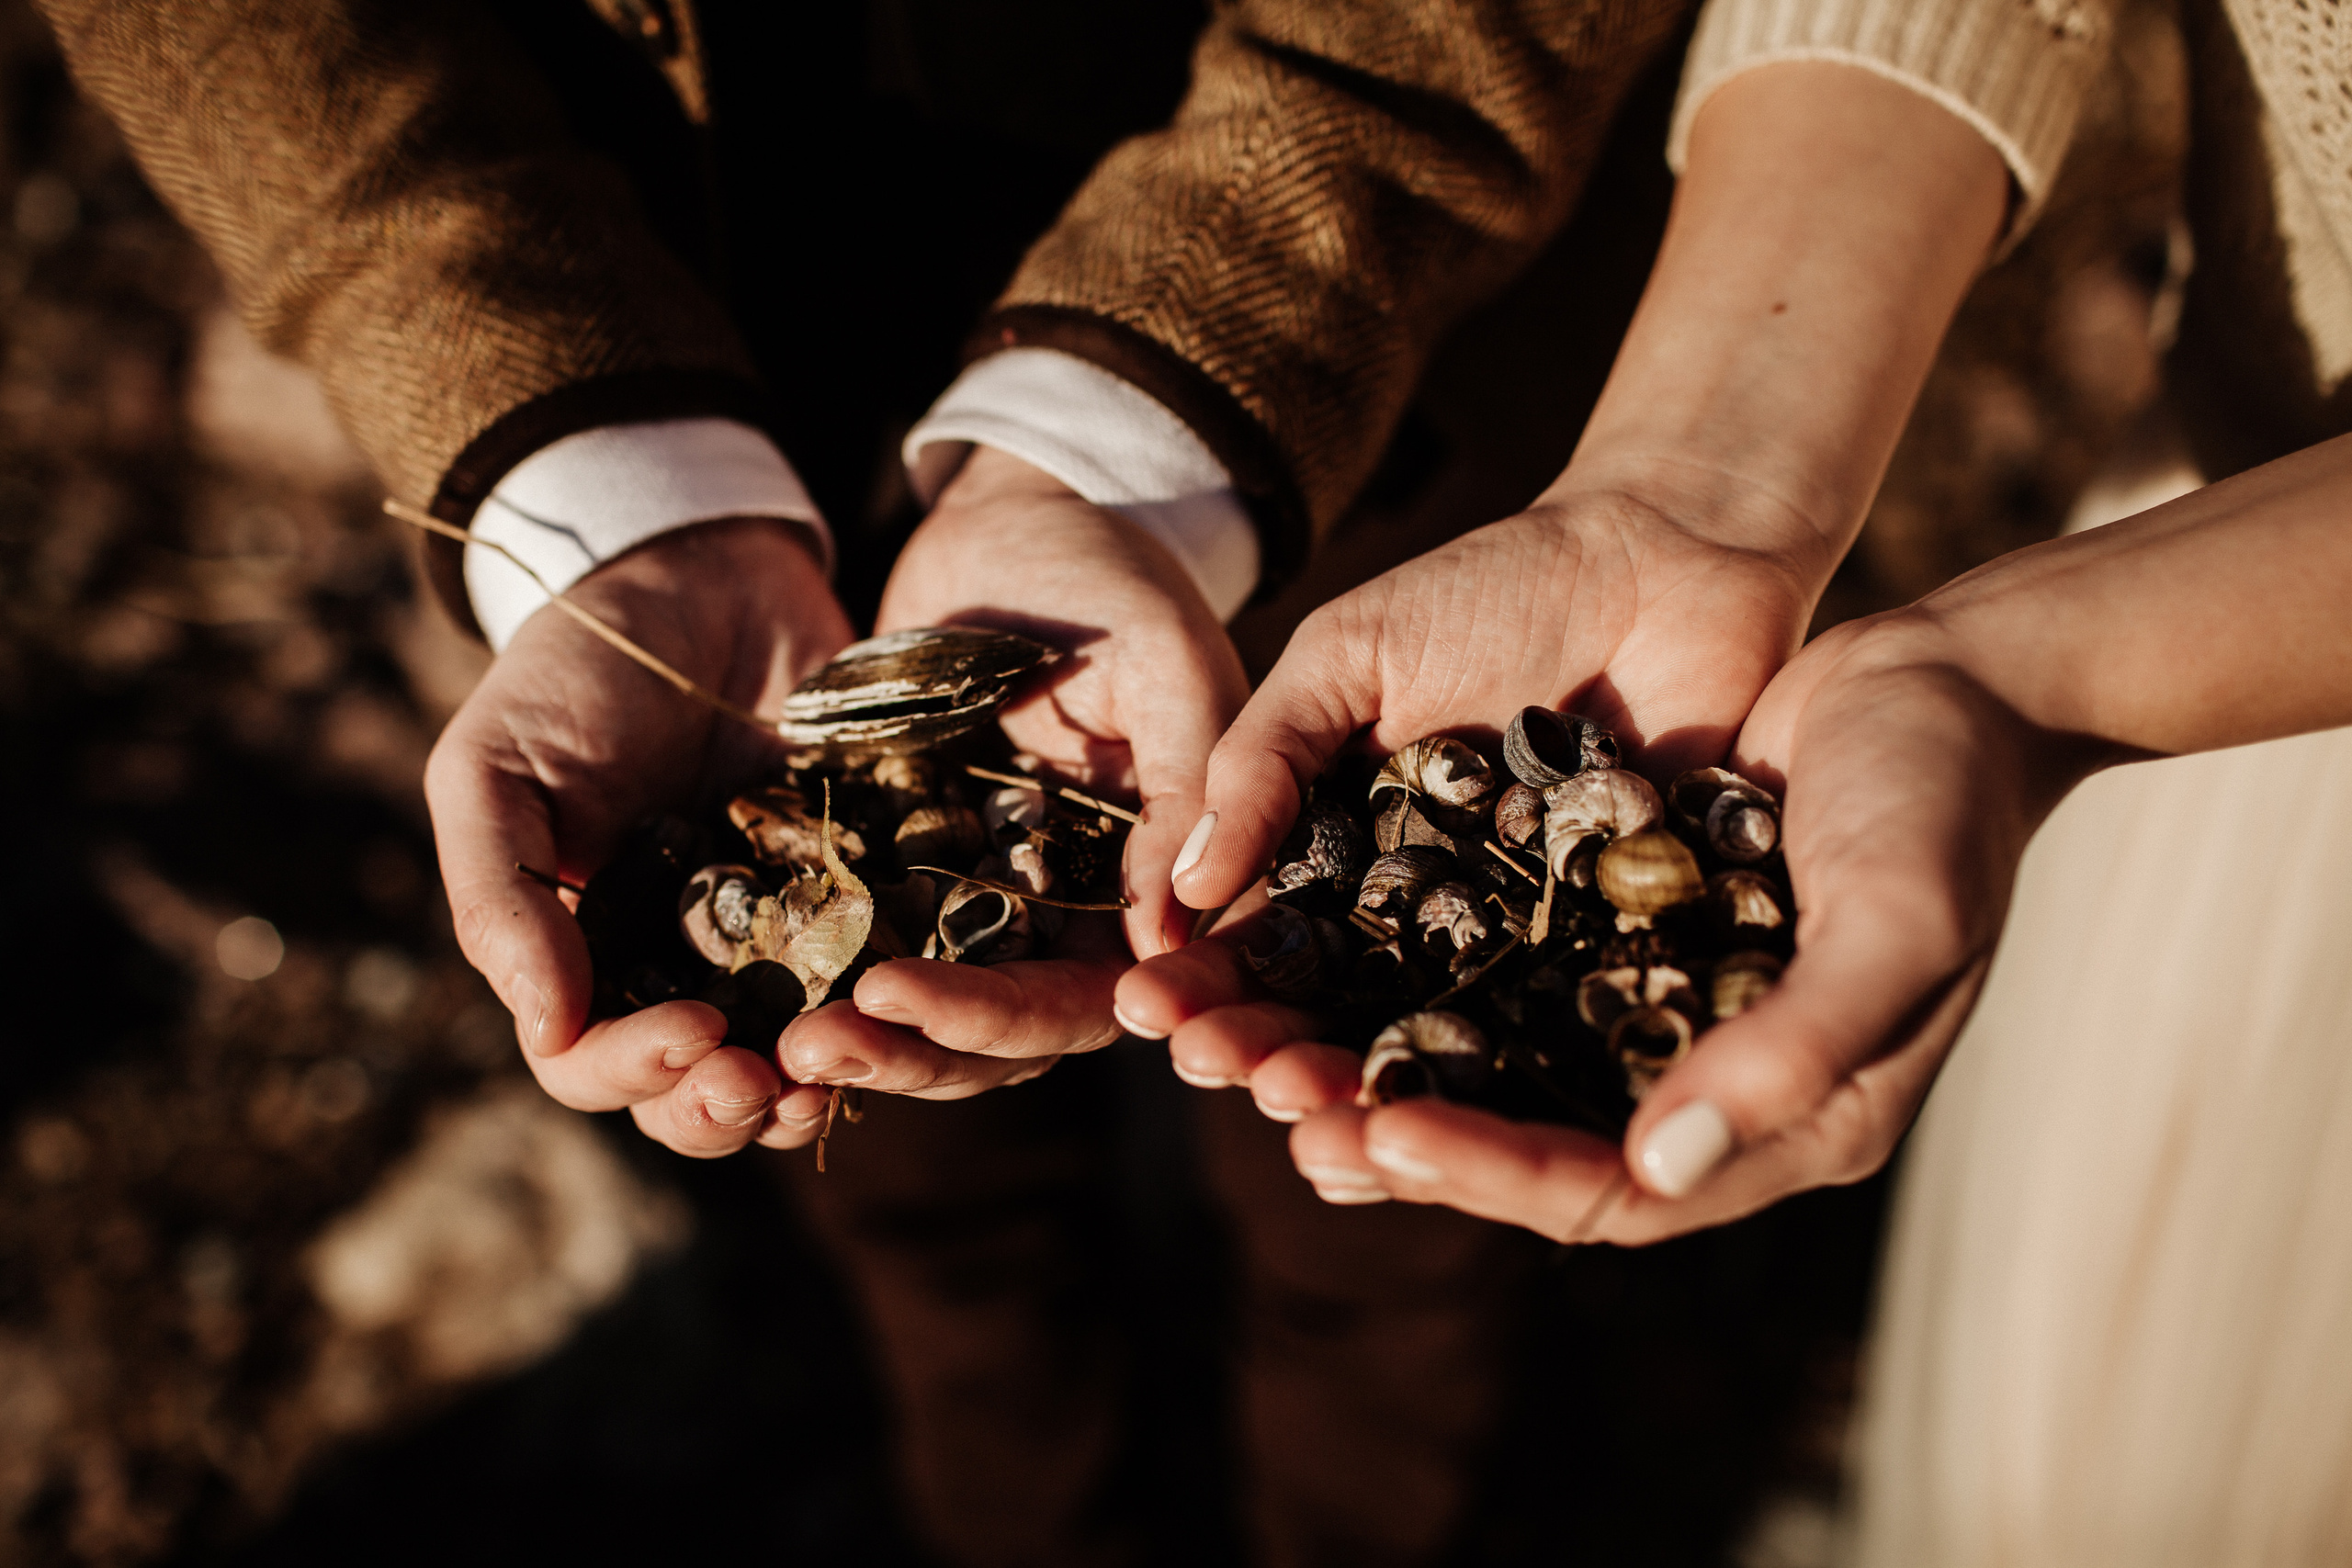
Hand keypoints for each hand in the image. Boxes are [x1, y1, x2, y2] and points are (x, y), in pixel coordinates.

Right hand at [425, 517, 853, 1156]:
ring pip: (791, 1063)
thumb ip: (501, 896)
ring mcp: (774, 942)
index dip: (637, 1073)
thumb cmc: (571, 675)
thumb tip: (546, 1032)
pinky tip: (915, 999)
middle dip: (728, 1109)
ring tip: (843, 1067)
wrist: (695, 577)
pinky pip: (881, 978)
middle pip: (697, 1095)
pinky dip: (894, 1007)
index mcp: (582, 959)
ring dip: (812, 1085)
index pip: (591, 1066)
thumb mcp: (495, 769)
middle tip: (767, 1079)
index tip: (695, 1032)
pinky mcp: (859, 898)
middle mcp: (677, 971)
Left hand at [774, 447, 1250, 1099]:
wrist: (1017, 518)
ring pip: (929, 1017)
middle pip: (1000, 1035)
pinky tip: (755, 994)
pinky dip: (820, 979)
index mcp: (1146, 891)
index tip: (903, 999)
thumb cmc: (1113, 576)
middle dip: (911, 1050)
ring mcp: (983, 901)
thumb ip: (1181, 789)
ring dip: (861, 1040)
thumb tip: (1167, 939)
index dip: (999, 1017)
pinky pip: (866, 949)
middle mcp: (1070, 920)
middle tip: (814, 1047)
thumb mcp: (1166, 666)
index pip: (1086, 999)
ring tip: (779, 1042)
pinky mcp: (907, 872)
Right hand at [1115, 475, 1823, 1102]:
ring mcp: (1518, 943)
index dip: (1201, 978)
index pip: (1257, 937)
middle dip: (1266, 1048)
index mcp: (1344, 852)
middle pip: (1331, 1010)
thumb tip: (1178, 892)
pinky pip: (1554, 1031)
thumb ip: (1264, 759)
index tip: (1152, 1010)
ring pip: (1429, 1041)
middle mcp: (1423, 916)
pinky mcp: (1617, 953)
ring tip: (1307, 1110)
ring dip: (1361, 1083)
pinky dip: (1501, 1080)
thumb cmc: (1494, 588)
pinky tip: (1447, 1122)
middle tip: (1220, 1071)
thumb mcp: (1349, 655)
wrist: (1673, 555)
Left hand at [1152, 609, 2108, 1238]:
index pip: (1611, 1192)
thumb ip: (1798, 1046)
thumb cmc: (1944, 801)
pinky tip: (1320, 967)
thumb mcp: (1902, 920)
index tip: (1375, 1132)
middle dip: (1395, 1132)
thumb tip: (1664, 1160)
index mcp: (1791, 1123)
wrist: (1945, 681)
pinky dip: (1412, 983)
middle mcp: (1706, 1088)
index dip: (1489, 1171)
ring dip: (1377, 1066)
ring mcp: (1656, 1012)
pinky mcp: (1615, 934)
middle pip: (1528, 1147)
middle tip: (1270, 1103)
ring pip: (1495, 1071)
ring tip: (1255, 1052)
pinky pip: (1498, 984)